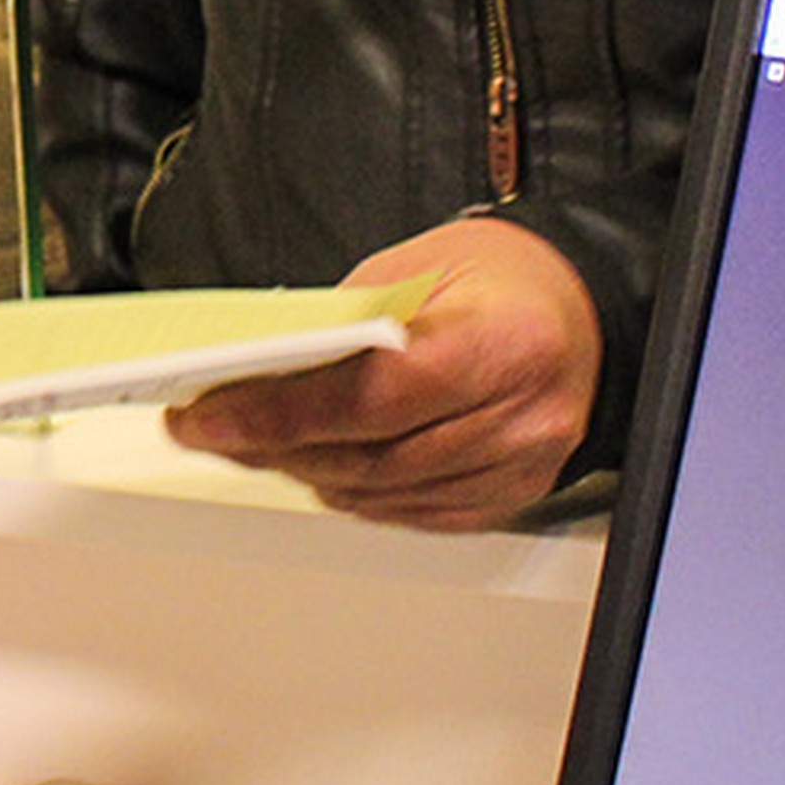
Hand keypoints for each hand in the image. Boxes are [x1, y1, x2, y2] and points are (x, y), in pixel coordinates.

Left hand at [163, 213, 600, 531]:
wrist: (579, 306)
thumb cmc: (497, 278)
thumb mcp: (412, 271)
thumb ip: (341, 330)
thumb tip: (253, 377)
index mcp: (503, 342)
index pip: (370, 397)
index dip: (278, 414)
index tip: (205, 418)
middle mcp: (522, 415)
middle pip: (370, 456)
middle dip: (273, 446)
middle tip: (207, 431)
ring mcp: (522, 466)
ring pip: (383, 494)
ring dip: (304, 475)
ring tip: (248, 447)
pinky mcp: (512, 496)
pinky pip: (413, 513)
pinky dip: (355, 496)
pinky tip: (317, 471)